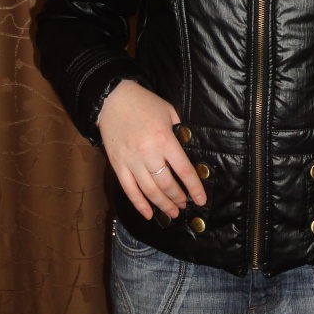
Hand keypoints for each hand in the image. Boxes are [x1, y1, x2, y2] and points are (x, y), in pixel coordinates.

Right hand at [97, 80, 206, 219]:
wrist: (112, 99)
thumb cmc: (144, 103)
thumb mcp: (169, 112)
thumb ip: (180, 132)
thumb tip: (189, 151)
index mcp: (164, 140)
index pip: (184, 170)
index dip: (194, 187)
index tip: (201, 199)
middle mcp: (148, 154)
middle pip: (167, 184)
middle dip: (178, 198)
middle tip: (185, 205)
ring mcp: (131, 161)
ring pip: (149, 191)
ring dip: (163, 204)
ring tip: (172, 213)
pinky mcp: (118, 165)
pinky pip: (129, 190)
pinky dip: (139, 204)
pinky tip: (149, 214)